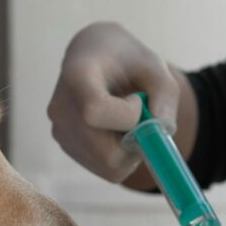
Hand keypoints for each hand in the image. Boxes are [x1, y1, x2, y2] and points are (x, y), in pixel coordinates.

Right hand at [48, 22, 180, 182]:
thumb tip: (161, 132)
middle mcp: (61, 107)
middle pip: (105, 152)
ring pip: (108, 165)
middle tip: (141, 117)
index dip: (128, 115)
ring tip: (126, 119)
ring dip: (130, 149)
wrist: (95, 57)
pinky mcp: (66, 147)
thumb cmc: (127, 60)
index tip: (137, 98)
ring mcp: (60, 130)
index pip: (95, 111)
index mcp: (77, 75)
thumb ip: (165, 97)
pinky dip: (121, 155)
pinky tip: (115, 129)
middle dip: (135, 141)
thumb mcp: (156, 67)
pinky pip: (105, 168)